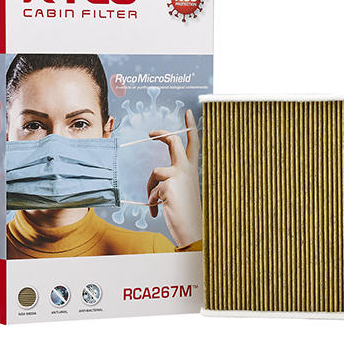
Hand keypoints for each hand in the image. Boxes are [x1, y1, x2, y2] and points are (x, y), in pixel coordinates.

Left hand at [147, 109, 201, 247]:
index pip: (193, 143)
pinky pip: (152, 190)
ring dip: (150, 188)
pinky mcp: (168, 185)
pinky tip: (158, 212)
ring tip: (155, 203)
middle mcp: (187, 170)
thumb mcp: (183, 192)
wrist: (191, 230)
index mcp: (192, 170)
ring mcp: (178, 176)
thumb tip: (158, 176)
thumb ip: (174, 180)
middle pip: (174, 143)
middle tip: (151, 133)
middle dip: (162, 134)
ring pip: (155, 172)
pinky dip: (152, 202)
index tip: (188, 112)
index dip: (190, 127)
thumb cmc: (187, 213)